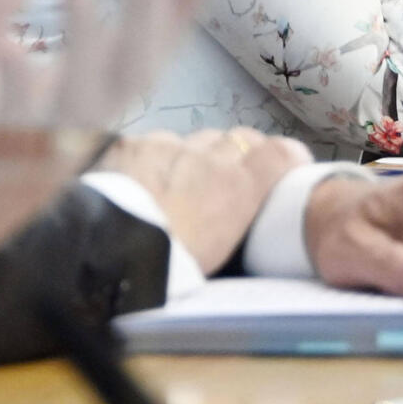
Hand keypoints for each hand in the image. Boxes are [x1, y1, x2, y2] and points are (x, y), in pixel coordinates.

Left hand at [0, 0, 206, 318]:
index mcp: (62, 110)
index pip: (135, 52)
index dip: (171, 2)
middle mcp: (56, 145)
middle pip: (125, 79)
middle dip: (145, 10)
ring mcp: (19, 181)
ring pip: (76, 119)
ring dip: (85, 47)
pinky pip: (4, 161)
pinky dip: (10, 105)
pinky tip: (7, 48)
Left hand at [94, 127, 303, 273]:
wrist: (115, 249)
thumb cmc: (173, 264)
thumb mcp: (221, 249)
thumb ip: (236, 213)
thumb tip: (240, 203)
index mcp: (238, 188)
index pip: (280, 152)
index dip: (287, 155)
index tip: (288, 162)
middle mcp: (209, 158)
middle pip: (238, 139)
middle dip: (239, 152)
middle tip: (228, 173)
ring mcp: (169, 145)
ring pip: (194, 139)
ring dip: (194, 155)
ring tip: (179, 180)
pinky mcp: (133, 143)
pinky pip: (153, 142)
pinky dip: (153, 157)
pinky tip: (141, 179)